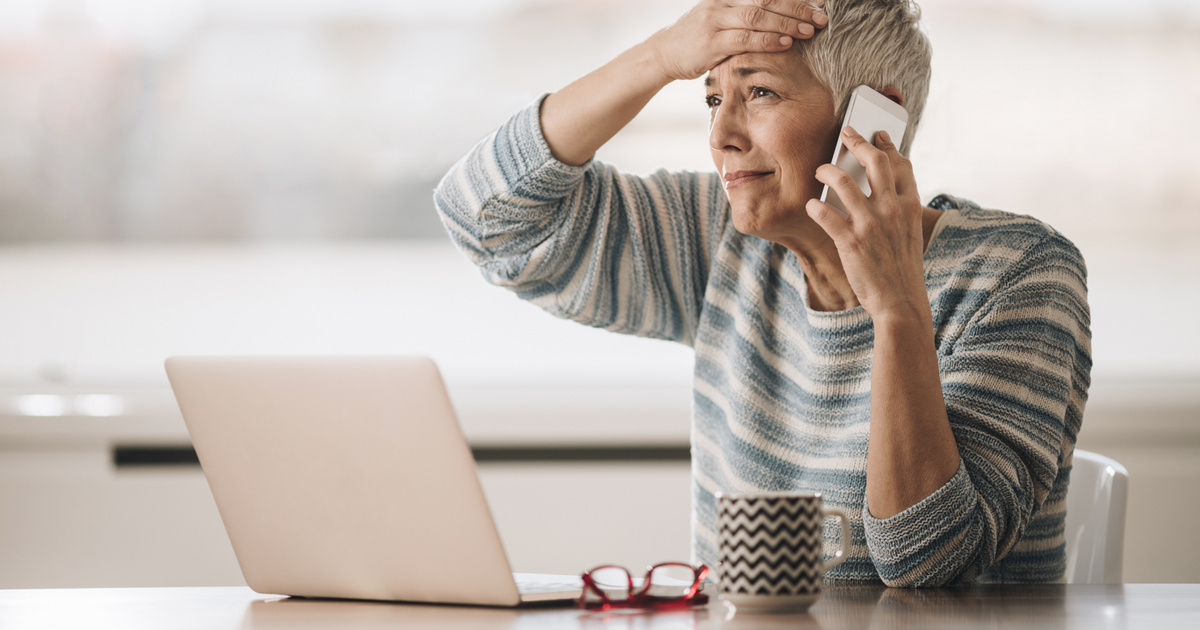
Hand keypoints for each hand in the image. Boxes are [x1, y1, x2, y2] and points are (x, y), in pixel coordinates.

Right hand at [648, 0, 827, 80]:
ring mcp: (715, 21)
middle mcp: (723, 2)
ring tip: (809, 30)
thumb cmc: (698, 37)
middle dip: (797, 8)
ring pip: (758, 17)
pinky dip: (767, 41)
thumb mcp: (721, 17)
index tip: (818, 3)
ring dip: (787, 24)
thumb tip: (780, 16)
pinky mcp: (711, 42)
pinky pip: (744, 39)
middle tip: (821, 17)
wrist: (664, 52)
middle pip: (767, 0)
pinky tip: (785, 43)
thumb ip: (747, 14)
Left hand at [805, 127, 929, 322]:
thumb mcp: (910, 234)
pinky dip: (814, 207)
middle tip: (846, 133)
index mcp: (910, 207)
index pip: (902, 165)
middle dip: (858, 142)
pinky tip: (811, 207)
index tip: (878, 137)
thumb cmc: (903, 270)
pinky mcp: (849, 240)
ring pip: (843, 180)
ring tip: (820, 170)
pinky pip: (824, 212)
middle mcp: (891, 209)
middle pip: (875, 161)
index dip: (888, 146)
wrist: (900, 302)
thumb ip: (898, 211)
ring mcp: (870, 224)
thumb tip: (880, 193)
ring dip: (827, 170)